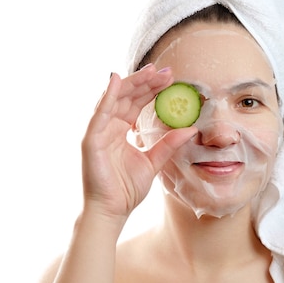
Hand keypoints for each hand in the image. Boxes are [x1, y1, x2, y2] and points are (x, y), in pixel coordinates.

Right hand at [81, 64, 196, 219]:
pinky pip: (99, 113)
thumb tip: (192, 129)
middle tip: (166, 71)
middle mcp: (109, 126)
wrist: (112, 211)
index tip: (171, 79)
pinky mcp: (91, 139)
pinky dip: (107, 95)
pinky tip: (116, 79)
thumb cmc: (127, 189)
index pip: (137, 102)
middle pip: (127, 96)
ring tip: (151, 72)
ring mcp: (98, 131)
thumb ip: (169, 144)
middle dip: (146, 82)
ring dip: (133, 83)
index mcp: (121, 130)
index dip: (152, 89)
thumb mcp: (154, 161)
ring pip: (115, 98)